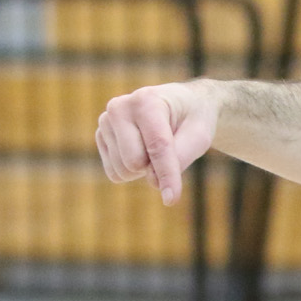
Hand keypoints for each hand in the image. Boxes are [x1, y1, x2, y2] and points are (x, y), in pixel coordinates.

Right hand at [96, 81, 219, 204]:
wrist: (180, 106)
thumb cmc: (192, 120)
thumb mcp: (199, 136)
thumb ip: (180, 157)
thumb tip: (152, 181)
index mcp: (146, 101)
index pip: (157, 147)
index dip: (167, 174)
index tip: (172, 199)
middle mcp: (119, 108)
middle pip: (134, 162)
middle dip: (155, 167)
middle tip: (170, 148)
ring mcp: (105, 122)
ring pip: (123, 170)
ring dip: (144, 169)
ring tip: (155, 146)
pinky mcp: (101, 137)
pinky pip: (115, 174)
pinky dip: (132, 171)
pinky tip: (141, 150)